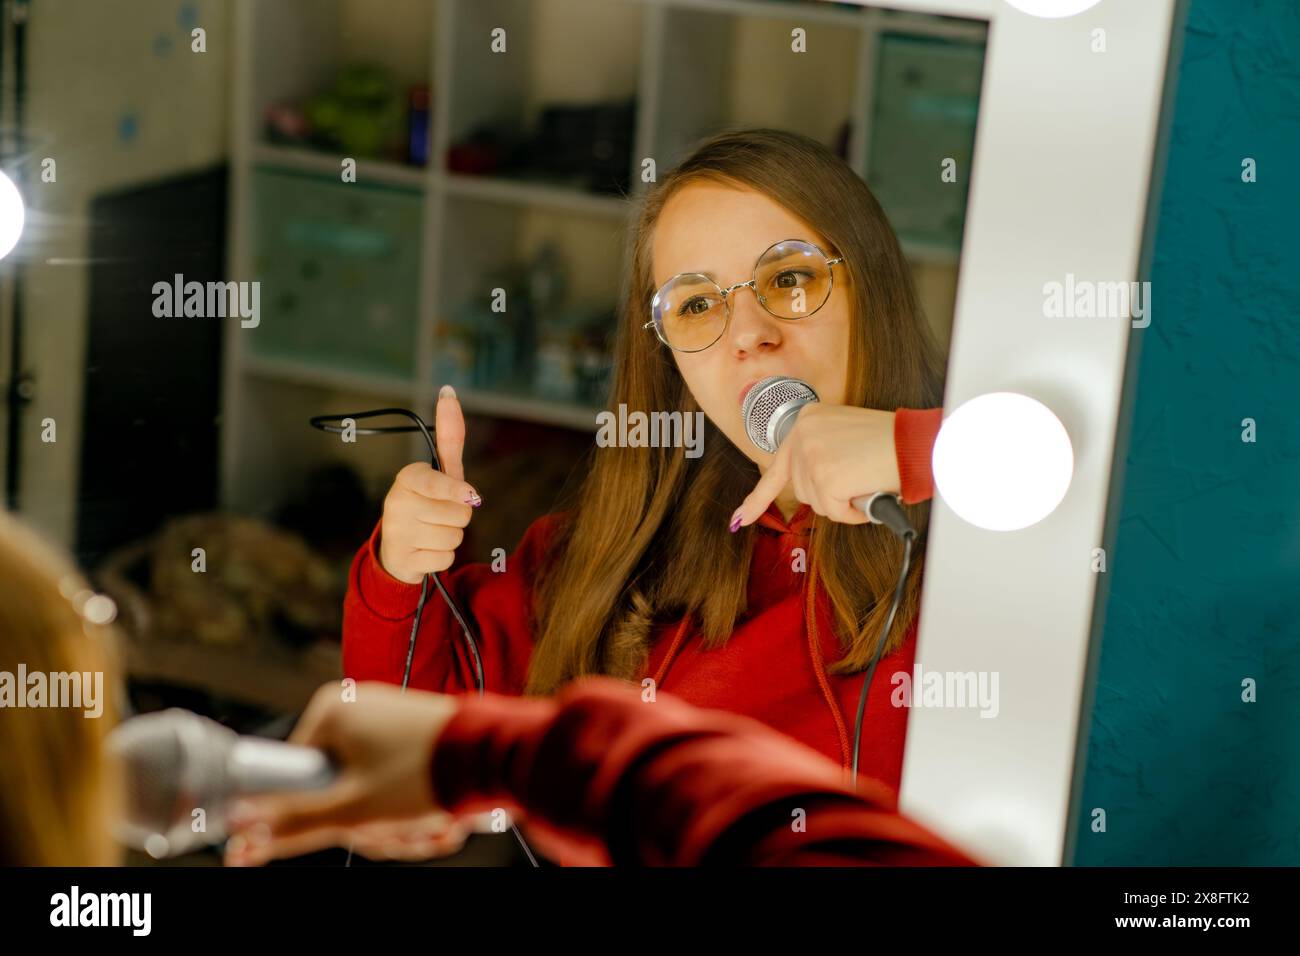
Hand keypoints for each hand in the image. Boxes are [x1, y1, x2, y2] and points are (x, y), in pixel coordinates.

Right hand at [223, 681, 462, 866]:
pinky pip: (396, 785)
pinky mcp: (414, 736)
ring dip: (397, 826)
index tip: (346, 827)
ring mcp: (387, 721)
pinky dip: (415, 811)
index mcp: (331, 711)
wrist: (498, 759)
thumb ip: (293, 823)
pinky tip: (441, 820)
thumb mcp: (354, 808)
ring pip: (370, 796)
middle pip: (336, 793)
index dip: (314, 814)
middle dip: (370, 826)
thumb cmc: (427, 773)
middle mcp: (356, 709)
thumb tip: (241, 837)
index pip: (293, 778)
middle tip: (398, 832)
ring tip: (429, 828)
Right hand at [378, 385, 480, 583]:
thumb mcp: (439, 471)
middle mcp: (397, 501)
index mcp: (408, 477)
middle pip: (460, 514)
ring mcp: (398, 532)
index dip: (456, 490)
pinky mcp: (403, 560)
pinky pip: (446, 558)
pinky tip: (425, 551)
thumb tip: (448, 391)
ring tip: (432, 532)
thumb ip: (449, 436)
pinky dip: (442, 557)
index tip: (469, 495)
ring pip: (455, 536)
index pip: (436, 483)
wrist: (397, 548)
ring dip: (452, 537)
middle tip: (440, 515)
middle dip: (459, 517)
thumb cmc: (426, 503)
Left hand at [731, 405, 899, 528]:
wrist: (914, 442)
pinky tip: (868, 490)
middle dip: (830, 494)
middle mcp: (802, 434)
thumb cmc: (890, 441)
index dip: (757, 498)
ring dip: (844, 501)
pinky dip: (854, 512)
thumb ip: (820, 454)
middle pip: (802, 489)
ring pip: (817, 503)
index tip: (739, 519)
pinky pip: (835, 512)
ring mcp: (810, 457)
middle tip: (859, 476)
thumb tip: (808, 488)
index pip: (776, 467)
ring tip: (866, 478)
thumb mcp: (844, 435)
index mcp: (806, 420)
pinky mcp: (824, 478)